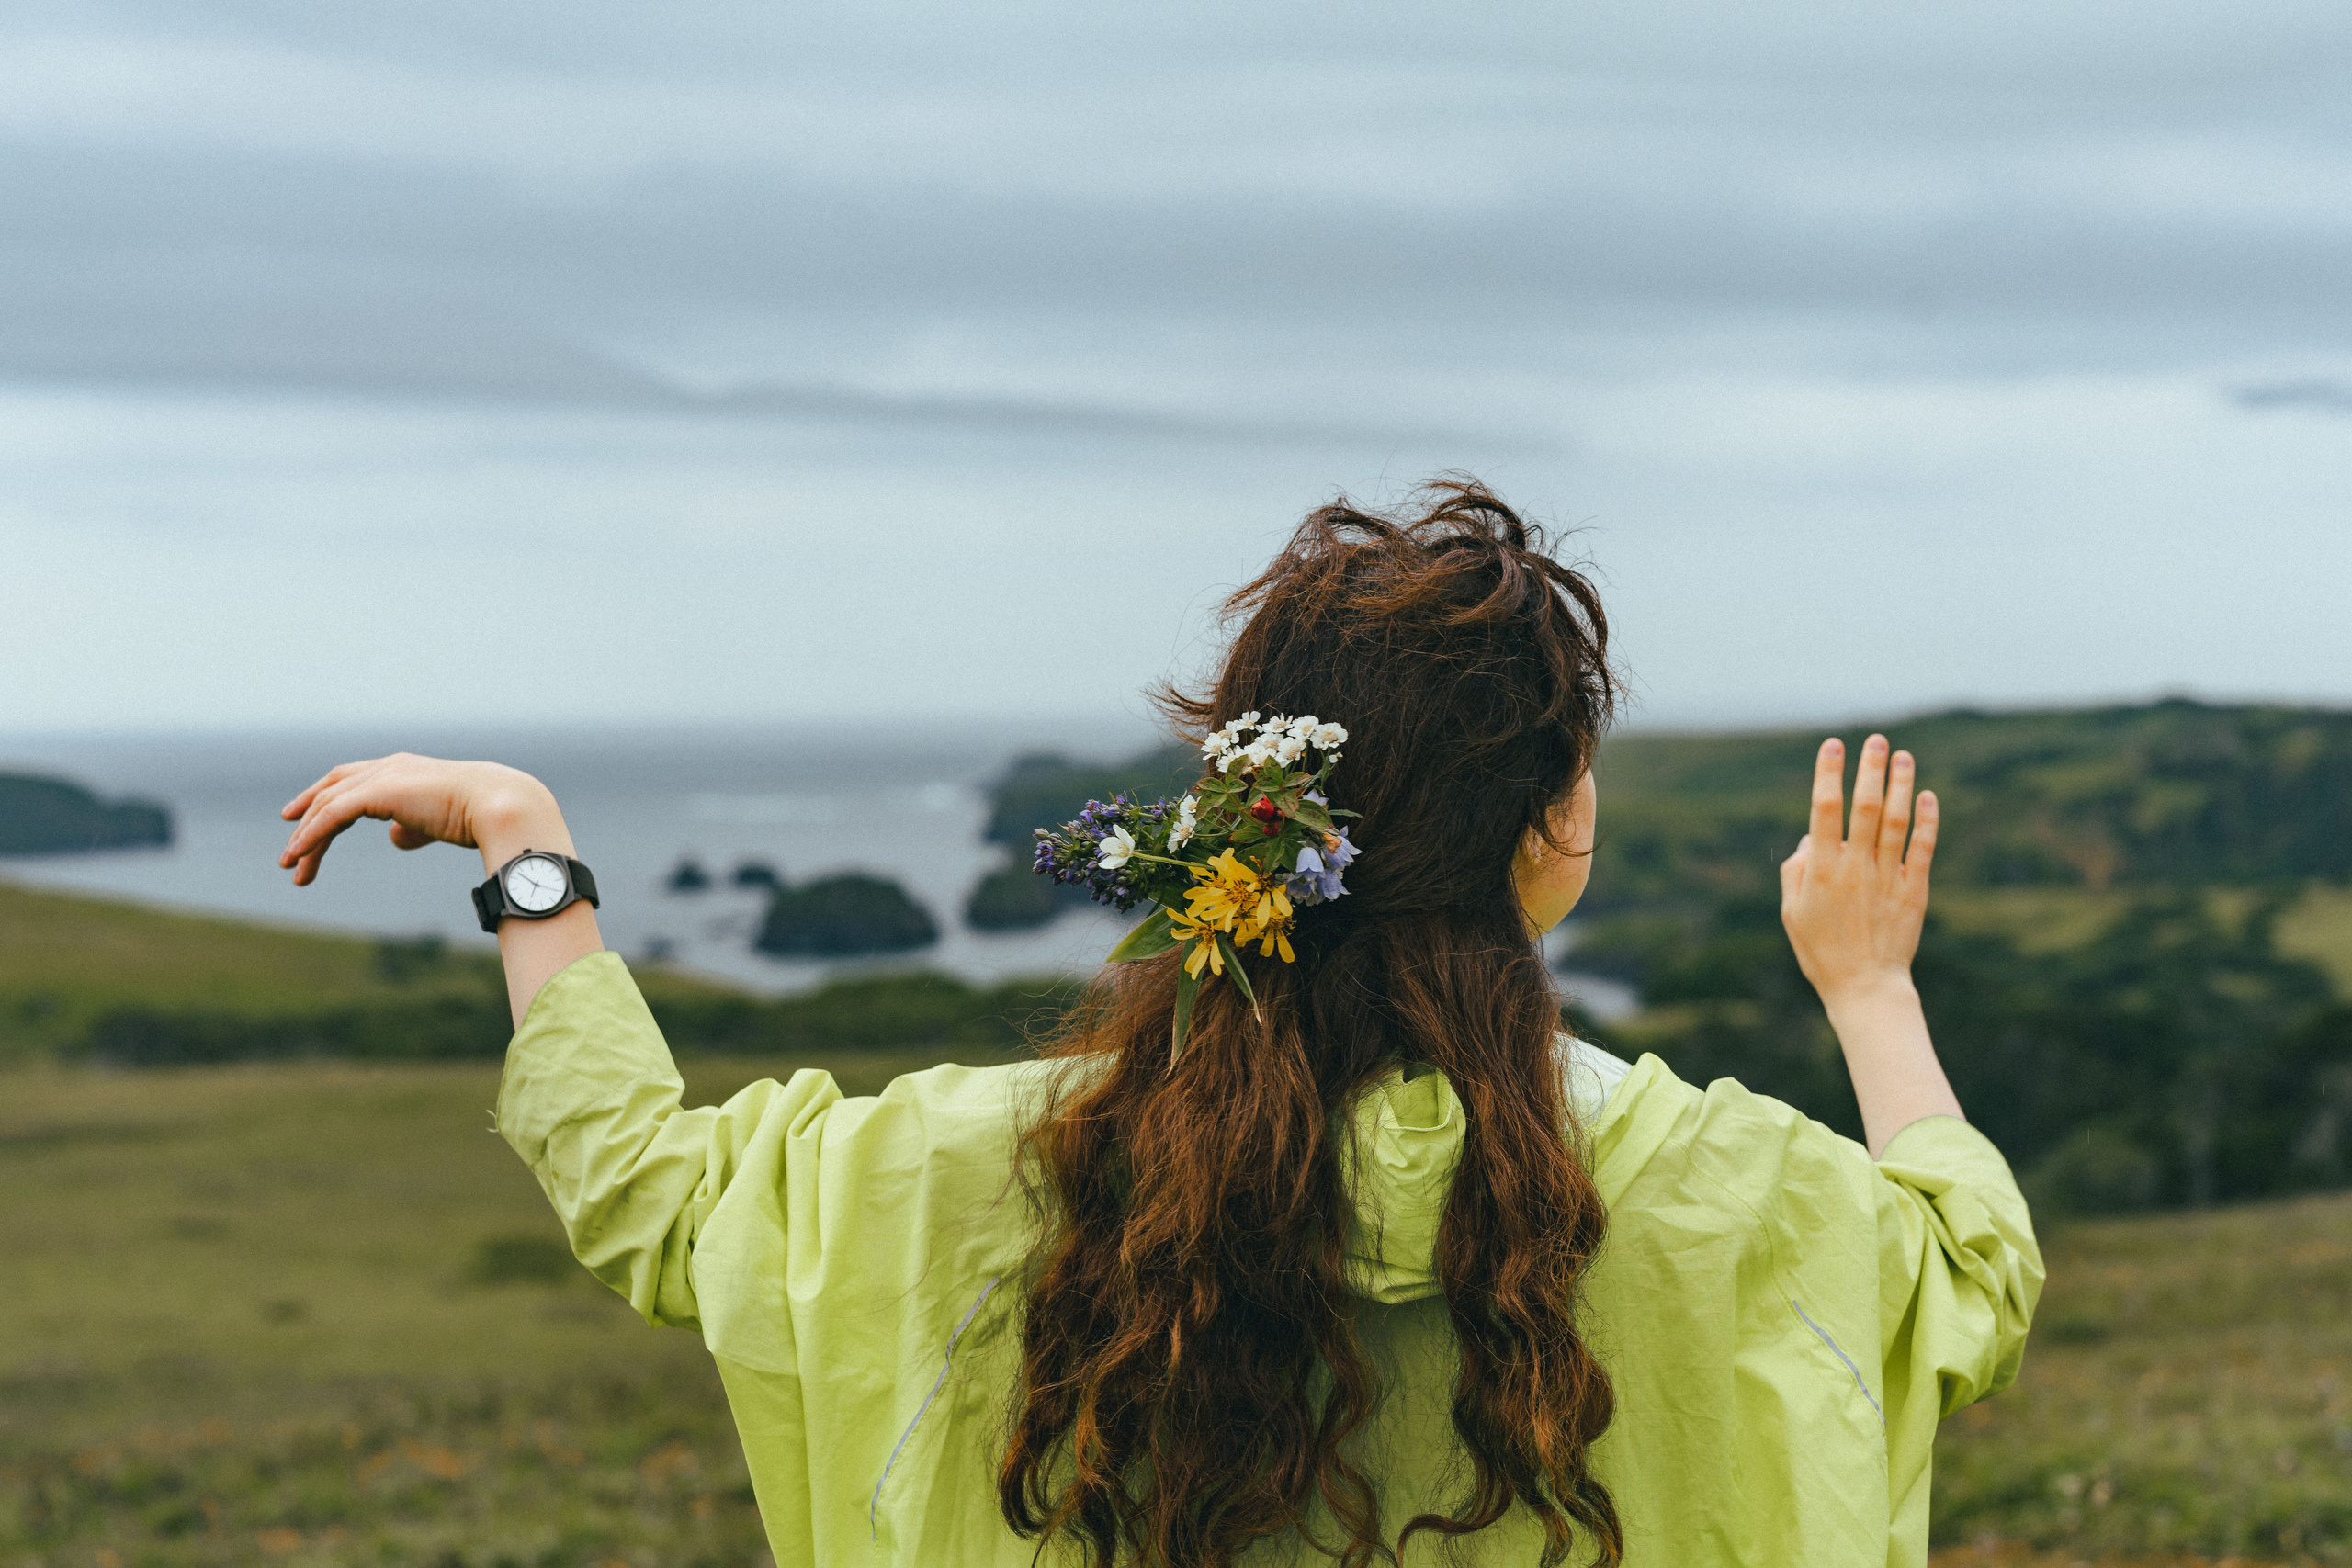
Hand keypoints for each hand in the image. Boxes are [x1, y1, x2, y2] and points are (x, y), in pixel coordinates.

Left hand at [278, 754, 560, 886]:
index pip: (352, 780)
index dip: (324, 798)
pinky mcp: (379, 792)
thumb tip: (394, 838)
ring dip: (306, 838)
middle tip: (289, 851)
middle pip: (332, 788)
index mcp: (403, 769)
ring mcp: (383, 776)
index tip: (301, 820)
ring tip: (292, 867)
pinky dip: (312, 836)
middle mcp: (389, 766)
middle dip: (306, 816)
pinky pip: (333, 816)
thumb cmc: (481, 815)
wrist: (499, 805)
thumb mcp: (438, 822)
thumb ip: (413, 827)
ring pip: (328, 805)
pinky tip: (299, 856)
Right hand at [1778, 734, 1936, 1006]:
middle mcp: (1856, 867)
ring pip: (1897, 821)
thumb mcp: (1792, 913)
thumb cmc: (1821, 951)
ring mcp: (1887, 877)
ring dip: (1901, 785)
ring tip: (1903, 756)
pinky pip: (1921, 849)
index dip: (1828, 774)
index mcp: (1822, 870)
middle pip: (1866, 807)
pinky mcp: (1913, 891)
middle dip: (1870, 769)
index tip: (1832, 745)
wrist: (1866, 987)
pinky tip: (1928, 796)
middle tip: (1876, 739)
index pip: (1824, 809)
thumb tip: (1811, 835)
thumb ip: (1796, 871)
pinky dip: (1927, 821)